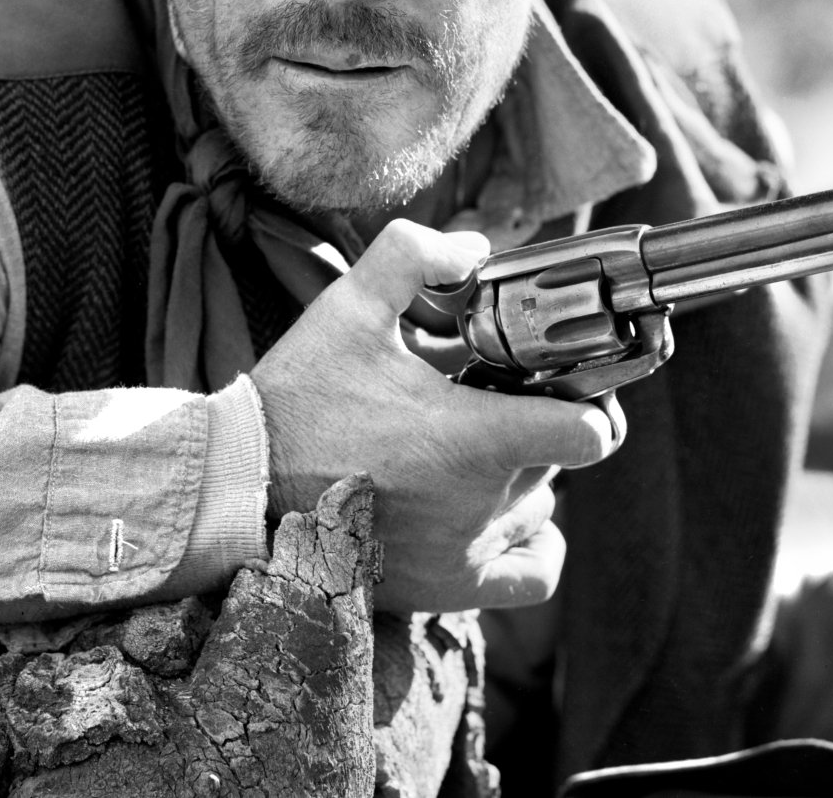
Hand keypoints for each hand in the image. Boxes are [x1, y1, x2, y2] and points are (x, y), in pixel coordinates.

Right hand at [249, 220, 621, 613]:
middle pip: (555, 461)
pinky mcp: (447, 587)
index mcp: (476, 438)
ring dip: (522, 476)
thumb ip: (414, 257)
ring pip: (538, 506)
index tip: (567, 382)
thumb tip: (473, 246)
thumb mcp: (348, 307)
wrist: (241, 487)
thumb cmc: (297, 401)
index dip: (591, 402)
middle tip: (490, 397)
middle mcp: (482, 503)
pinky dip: (532, 545)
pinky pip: (529, 576)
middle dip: (534, 423)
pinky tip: (504, 515)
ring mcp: (467, 550)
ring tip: (474, 449)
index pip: (590, 433)